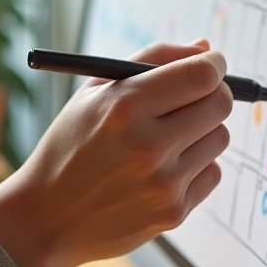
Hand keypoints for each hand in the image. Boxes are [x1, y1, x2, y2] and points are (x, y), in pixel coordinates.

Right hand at [0, 39, 231, 266]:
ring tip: (167, 137)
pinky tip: (162, 168)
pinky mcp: (174, 213)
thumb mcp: (94, 91)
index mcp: (124, 107)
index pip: (200, 75)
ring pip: (219, 138)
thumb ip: (151, 59)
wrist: (47, 218)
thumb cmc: (71, 146)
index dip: (214, 64)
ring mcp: (164, 183)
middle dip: (214, 92)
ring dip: (203, 130)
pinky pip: (212, 172)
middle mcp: (148, 146)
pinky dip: (196, 165)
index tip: (212, 63)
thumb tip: (205, 48)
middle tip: (197, 95)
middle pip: (219, 104)